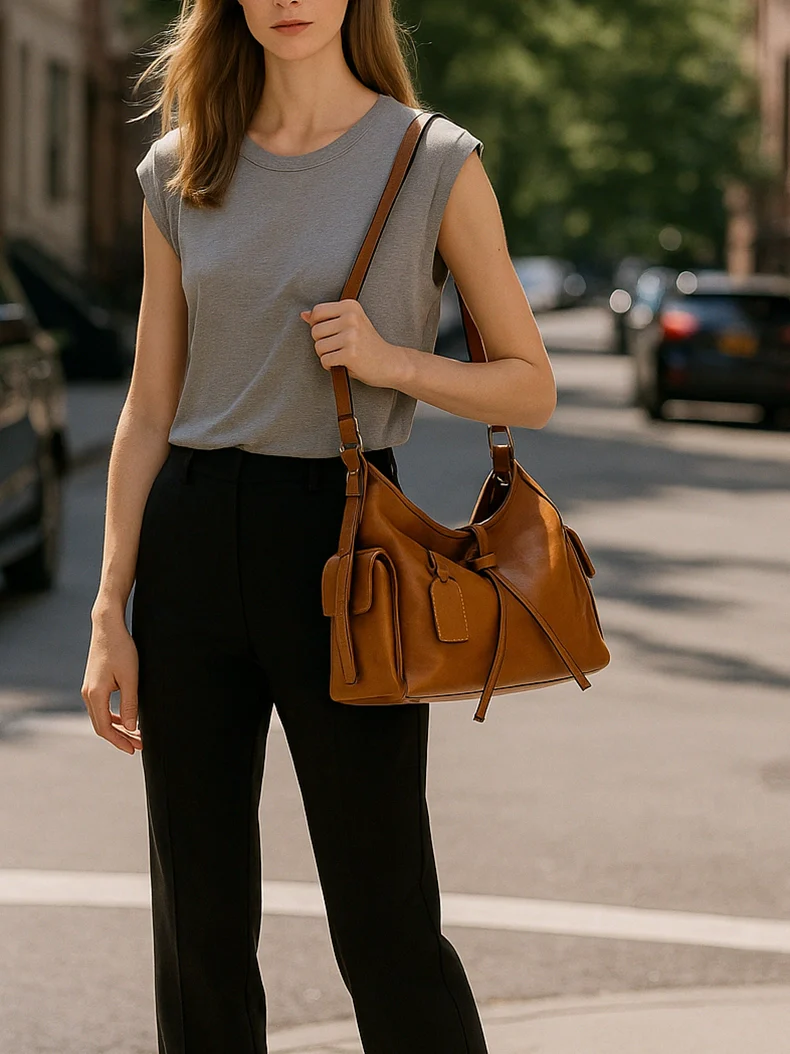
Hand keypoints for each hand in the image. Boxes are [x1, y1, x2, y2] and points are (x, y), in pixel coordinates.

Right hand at [81, 610, 142, 754]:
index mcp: (95, 694)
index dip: (119, 741)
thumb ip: (130, 704)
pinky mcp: (93, 684)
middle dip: (120, 738)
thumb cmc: (121, 649)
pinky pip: (101, 707)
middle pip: (101, 725)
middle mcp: (87, 694)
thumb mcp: (131, 678)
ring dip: (118, 728)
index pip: (105, 728)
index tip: (134, 749)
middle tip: (139, 746)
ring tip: (136, 735)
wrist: (107, 627)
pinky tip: (126, 719)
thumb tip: (132, 728)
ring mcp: (88, 689)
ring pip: (101, 717)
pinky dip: (113, 717)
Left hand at [300, 299, 407, 388]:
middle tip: (338, 347)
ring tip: (341, 355)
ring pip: (318, 347)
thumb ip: (327, 319)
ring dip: (326, 355)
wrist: (390, 362)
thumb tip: (303, 315)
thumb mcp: (350, 325)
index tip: (330, 333)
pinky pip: (325, 360)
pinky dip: (329, 366)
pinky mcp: (350, 354)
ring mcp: (351, 336)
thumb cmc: (368, 344)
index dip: (317, 325)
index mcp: (350, 306)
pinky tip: (342, 363)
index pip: (317, 311)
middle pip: (315, 331)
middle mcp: (351, 318)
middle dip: (322, 343)